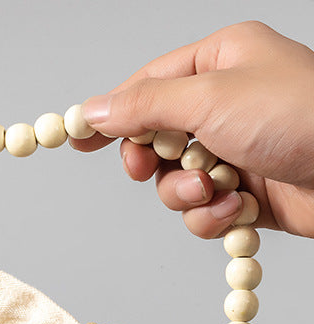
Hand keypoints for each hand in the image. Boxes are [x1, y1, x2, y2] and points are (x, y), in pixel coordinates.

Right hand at [75, 21, 313, 238]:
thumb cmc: (300, 117)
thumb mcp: (208, 99)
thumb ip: (142, 106)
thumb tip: (93, 110)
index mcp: (219, 62)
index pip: (146, 87)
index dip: (110, 115)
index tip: (75, 138)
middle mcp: (226, 104)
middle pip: (154, 140)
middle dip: (152, 163)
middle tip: (149, 169)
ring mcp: (235, 150)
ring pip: (173, 183)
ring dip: (186, 195)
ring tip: (214, 191)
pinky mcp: (245, 192)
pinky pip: (202, 211)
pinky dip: (212, 216)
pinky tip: (237, 209)